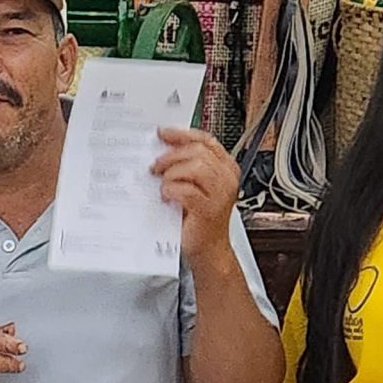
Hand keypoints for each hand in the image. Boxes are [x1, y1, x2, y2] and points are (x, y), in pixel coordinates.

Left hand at [154, 126, 241, 265]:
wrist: (207, 249)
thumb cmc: (199, 218)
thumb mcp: (195, 185)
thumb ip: (187, 166)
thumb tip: (163, 148)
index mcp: (226, 167)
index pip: (206, 140)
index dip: (182, 134)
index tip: (163, 133)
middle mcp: (227, 178)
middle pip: (199, 151)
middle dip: (172, 156)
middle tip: (155, 167)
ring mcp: (221, 194)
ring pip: (195, 167)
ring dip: (172, 173)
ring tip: (163, 184)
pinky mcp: (209, 210)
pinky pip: (186, 190)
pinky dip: (171, 191)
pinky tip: (166, 198)